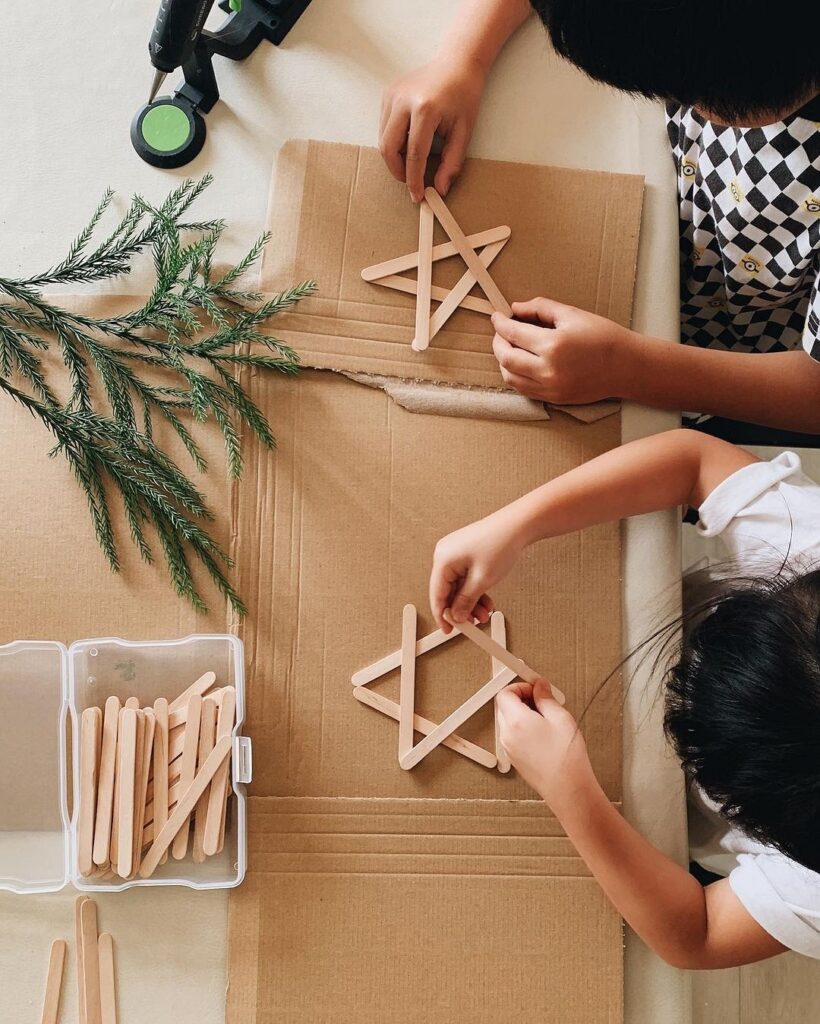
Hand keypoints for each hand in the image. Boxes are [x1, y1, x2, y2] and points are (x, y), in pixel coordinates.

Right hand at [380, 55, 486, 201]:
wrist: (457, 62)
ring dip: (395, 157)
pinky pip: (384, 127)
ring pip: (383, 139)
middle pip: (388, 148)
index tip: (417, 196)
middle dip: (398, 171)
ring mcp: (392, 95)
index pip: (414, 155)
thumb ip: (451, 163)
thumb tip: (439, 189)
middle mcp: (403, 101)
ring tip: (413, 161)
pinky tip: (409, 141)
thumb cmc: (464, 96)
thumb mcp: (464, 132)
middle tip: (411, 181)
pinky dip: (393, 142)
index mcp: (425, 109)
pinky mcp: (387, 94)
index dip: (414, 180)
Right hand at [429, 510, 524, 631]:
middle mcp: (445, 554)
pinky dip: (474, 590)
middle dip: (461, 608)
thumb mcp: (482, 580)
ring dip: (470, 601)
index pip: (437, 594)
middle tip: (472, 623)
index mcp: (443, 559)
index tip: (448, 630)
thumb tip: (457, 615)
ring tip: (485, 613)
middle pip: (447, 590)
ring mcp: (455, 552)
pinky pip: (465, 577)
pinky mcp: (465, 552)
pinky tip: (485, 600)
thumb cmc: (500, 544)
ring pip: (458, 586)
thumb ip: (466, 601)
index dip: (442, 615)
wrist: (517, 524)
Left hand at [492, 298, 636, 404]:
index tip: (497, 316)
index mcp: (553, 344)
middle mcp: (548, 369)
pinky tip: (520, 363)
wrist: (625, 366)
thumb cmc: (603, 337)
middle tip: (501, 331)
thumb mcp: (572, 314)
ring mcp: (550, 387)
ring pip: (510, 376)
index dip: (500, 323)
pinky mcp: (553, 399)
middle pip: (505, 357)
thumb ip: (540, 308)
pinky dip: (514, 375)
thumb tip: (516, 308)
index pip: (513, 333)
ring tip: (509, 346)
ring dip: (503, 360)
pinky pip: (523, 389)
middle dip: (497, 341)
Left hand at [495, 681, 592, 805]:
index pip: (505, 694)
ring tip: (546, 719)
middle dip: (521, 699)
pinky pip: (512, 736)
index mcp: (516, 721)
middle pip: (504, 707)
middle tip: (542, 702)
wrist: (567, 790)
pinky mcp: (514, 759)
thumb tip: (540, 686)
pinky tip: (543, 734)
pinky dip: (523, 729)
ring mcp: (508, 749)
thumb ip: (546, 698)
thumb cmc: (566, 758)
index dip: (519, 687)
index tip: (535, 689)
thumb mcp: (561, 718)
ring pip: (508, 721)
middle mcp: (507, 735)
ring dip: (522, 714)